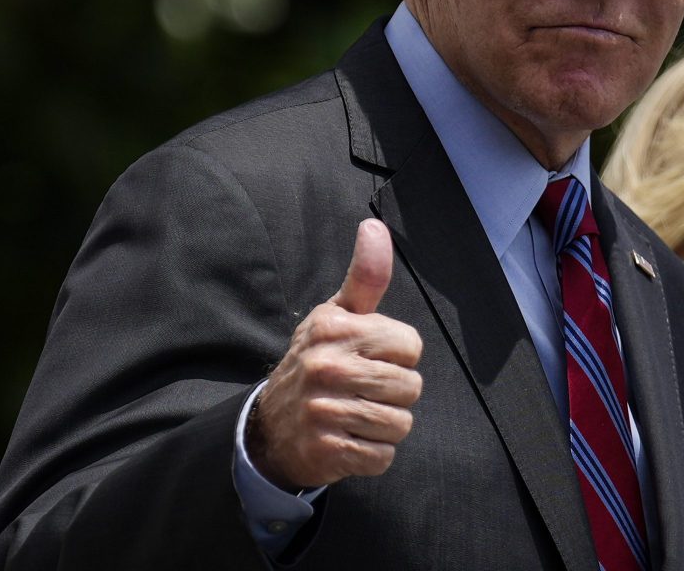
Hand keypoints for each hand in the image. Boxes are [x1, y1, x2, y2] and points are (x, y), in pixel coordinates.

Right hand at [248, 218, 423, 490]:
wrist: (273, 424)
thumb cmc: (320, 359)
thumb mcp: (338, 314)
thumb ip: (365, 275)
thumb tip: (374, 225)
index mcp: (334, 328)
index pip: (410, 345)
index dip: (399, 354)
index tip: (372, 356)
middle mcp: (325, 366)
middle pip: (410, 386)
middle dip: (396, 392)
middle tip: (365, 390)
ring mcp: (322, 411)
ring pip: (400, 423)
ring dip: (386, 425)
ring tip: (359, 414)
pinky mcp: (325, 451)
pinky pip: (382, 457)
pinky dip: (374, 454)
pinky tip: (352, 439)